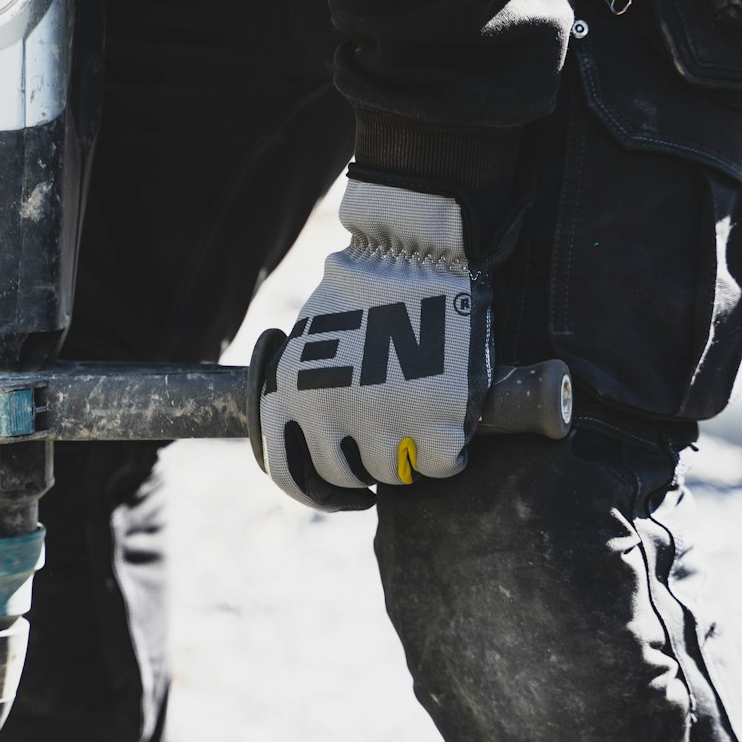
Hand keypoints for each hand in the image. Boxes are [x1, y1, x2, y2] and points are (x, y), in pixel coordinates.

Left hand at [259, 176, 493, 510]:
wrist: (414, 250)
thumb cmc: (369, 287)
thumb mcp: (315, 339)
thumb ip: (312, 388)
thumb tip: (322, 437)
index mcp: (290, 392)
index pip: (289, 471)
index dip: (316, 491)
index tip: (346, 491)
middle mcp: (327, 413)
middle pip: (344, 477)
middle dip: (368, 467)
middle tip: (393, 449)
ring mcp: (380, 422)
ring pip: (393, 473)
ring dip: (409, 454)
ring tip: (424, 417)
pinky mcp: (432, 423)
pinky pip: (441, 463)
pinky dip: (449, 448)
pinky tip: (452, 418)